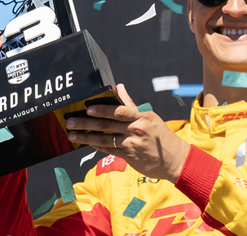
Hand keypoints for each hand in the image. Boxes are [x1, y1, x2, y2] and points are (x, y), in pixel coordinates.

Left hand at [64, 84, 190, 182]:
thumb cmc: (160, 136)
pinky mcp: (130, 157)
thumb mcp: (149, 117)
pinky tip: (86, 142)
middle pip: (107, 124)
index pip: (119, 110)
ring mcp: (133, 144)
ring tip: (72, 134)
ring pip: (105, 139)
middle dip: (86, 122)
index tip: (87, 108)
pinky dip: (97, 146)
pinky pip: (109, 150)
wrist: (176, 160)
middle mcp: (136, 129)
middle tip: (70, 121)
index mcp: (141, 116)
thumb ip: (131, 104)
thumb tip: (118, 87)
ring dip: (86, 136)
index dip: (102, 109)